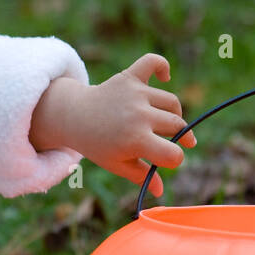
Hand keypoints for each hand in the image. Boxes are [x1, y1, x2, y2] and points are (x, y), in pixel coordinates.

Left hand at [60, 53, 196, 196]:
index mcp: (136, 140)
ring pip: (171, 102)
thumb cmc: (97, 144)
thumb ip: (141, 175)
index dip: (175, 159)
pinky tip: (164, 76)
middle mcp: (138, 115)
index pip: (173, 154)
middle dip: (181, 137)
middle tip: (178, 141)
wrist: (74, 117)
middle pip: (177, 126)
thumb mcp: (116, 164)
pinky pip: (152, 62)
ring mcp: (135, 94)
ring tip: (167, 121)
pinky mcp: (129, 77)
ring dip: (174, 113)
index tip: (169, 159)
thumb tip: (160, 192)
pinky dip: (161, 65)